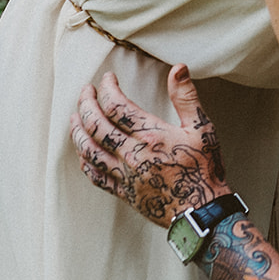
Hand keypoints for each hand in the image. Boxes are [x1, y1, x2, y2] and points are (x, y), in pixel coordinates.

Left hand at [70, 65, 230, 228]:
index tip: (107, 78)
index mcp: (151, 136)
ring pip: (89, 150)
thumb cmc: (205, 168)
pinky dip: (85, 161)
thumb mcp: (202, 128)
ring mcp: (125, 175)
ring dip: (77, 131)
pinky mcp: (124, 192)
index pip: (117, 106)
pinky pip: (95, 176)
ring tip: (74, 117)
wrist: (203, 211)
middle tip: (85, 91)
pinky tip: (82, 151)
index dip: (107, 88)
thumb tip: (178, 68)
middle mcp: (133, 155)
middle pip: (96, 125)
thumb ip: (186, 97)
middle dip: (86, 104)